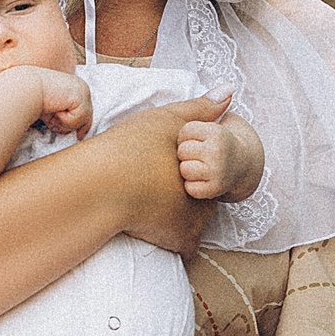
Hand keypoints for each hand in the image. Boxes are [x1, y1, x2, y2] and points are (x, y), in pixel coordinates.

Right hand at [37, 68, 93, 135]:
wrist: (27, 88)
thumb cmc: (35, 98)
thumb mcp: (53, 110)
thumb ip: (65, 117)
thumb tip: (76, 134)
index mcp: (77, 88)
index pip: (85, 110)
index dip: (83, 125)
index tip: (79, 137)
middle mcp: (83, 88)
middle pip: (87, 118)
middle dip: (70, 125)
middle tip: (55, 117)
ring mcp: (83, 92)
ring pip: (82, 121)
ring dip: (64, 122)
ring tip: (53, 112)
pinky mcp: (81, 98)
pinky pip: (77, 120)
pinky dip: (64, 119)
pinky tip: (55, 109)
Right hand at [89, 92, 227, 255]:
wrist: (103, 183)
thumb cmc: (132, 147)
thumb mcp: (167, 119)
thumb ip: (200, 108)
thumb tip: (231, 89)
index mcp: (203, 167)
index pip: (209, 172)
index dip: (191, 171)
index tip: (168, 169)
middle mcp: (206, 193)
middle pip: (205, 196)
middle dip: (190, 196)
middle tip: (161, 188)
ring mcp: (196, 221)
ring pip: (197, 221)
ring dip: (182, 218)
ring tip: (154, 205)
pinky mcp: (180, 242)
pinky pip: (185, 246)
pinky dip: (174, 240)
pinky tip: (155, 230)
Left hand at [178, 111, 262, 200]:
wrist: (243, 165)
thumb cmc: (219, 141)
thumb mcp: (212, 120)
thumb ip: (207, 104)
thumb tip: (228, 87)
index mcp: (218, 133)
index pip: (185, 132)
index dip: (187, 135)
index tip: (198, 138)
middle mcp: (219, 152)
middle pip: (182, 151)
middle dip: (187, 152)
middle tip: (201, 153)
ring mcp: (218, 172)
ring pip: (184, 170)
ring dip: (188, 170)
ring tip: (201, 165)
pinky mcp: (215, 189)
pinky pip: (190, 188)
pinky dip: (193, 186)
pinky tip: (202, 179)